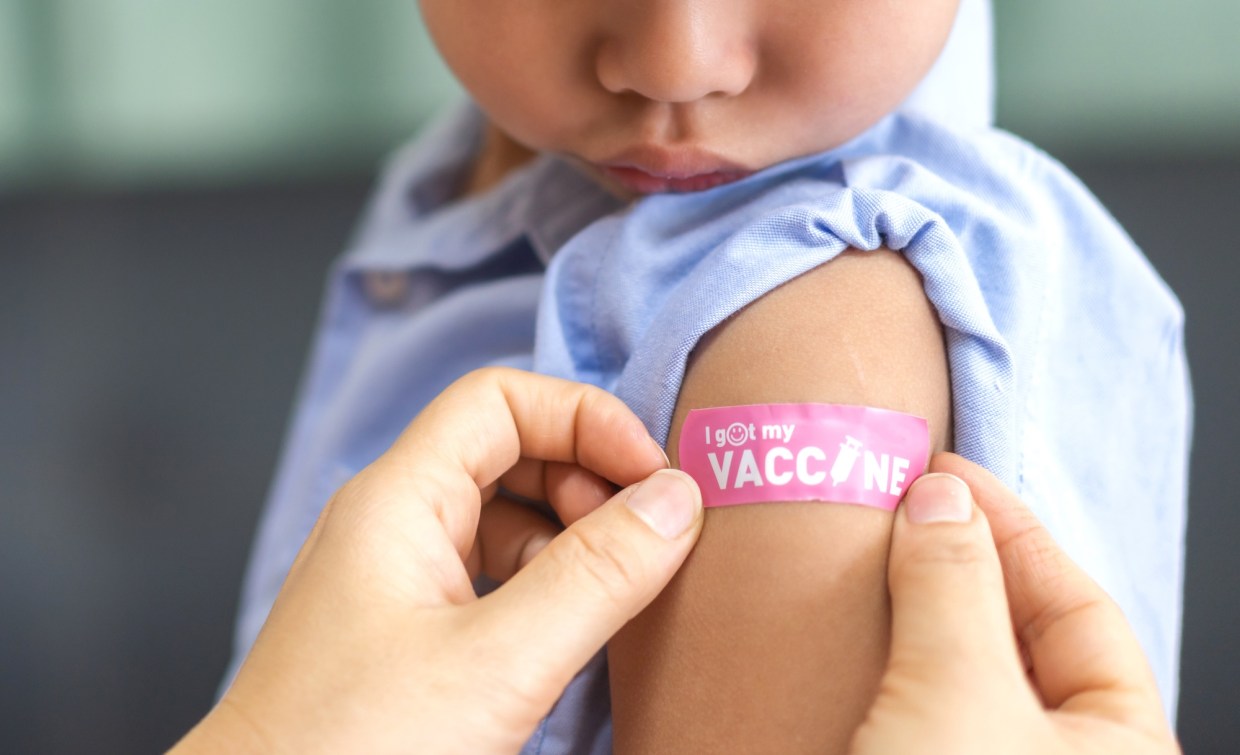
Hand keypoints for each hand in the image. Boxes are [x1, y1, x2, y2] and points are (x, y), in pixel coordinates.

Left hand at [174, 367, 703, 753]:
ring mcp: (395, 578)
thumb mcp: (496, 665)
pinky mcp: (406, 632)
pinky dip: (544, 584)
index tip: (653, 479)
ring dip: (570, 536)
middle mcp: (392, 523)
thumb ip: (596, 577)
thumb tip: (676, 500)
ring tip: (617, 589)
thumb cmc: (347, 750)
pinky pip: (489, 574)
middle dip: (586, 479)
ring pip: (502, 515)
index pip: (501, 400)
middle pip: (507, 449)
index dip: (586, 420)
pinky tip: (574, 627)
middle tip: (644, 540)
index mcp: (398, 499)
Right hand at [851, 453, 1179, 753]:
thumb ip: (954, 587)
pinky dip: (884, 662)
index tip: (944, 475)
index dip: (1010, 530)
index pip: (1079, 609)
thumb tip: (939, 498)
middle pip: (1017, 637)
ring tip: (863, 561)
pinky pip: (914, 706)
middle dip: (956, 567)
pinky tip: (846, 633)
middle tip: (899, 509)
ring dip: (912, 615)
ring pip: (960, 673)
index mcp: (1121, 744)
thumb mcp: (958, 693)